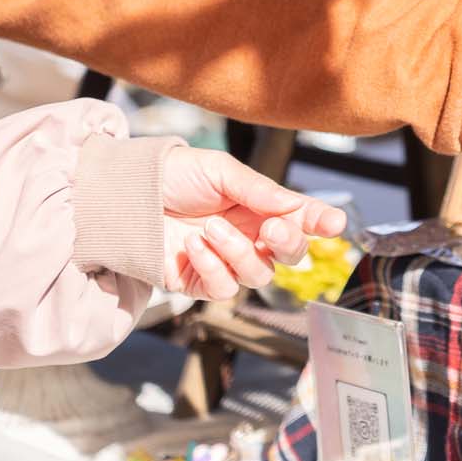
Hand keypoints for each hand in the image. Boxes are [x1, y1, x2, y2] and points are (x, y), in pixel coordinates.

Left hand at [158, 146, 347, 300]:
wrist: (127, 196)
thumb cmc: (175, 176)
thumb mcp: (220, 171)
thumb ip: (259, 190)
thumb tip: (294, 206)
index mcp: (262, 206)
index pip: (302, 218)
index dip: (322, 222)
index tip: (335, 223)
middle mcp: (251, 236)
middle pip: (291, 254)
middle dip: (288, 243)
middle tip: (270, 229)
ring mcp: (227, 261)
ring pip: (259, 276)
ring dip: (238, 253)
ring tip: (210, 228)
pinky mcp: (201, 282)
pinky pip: (223, 288)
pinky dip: (211, 266)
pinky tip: (193, 245)